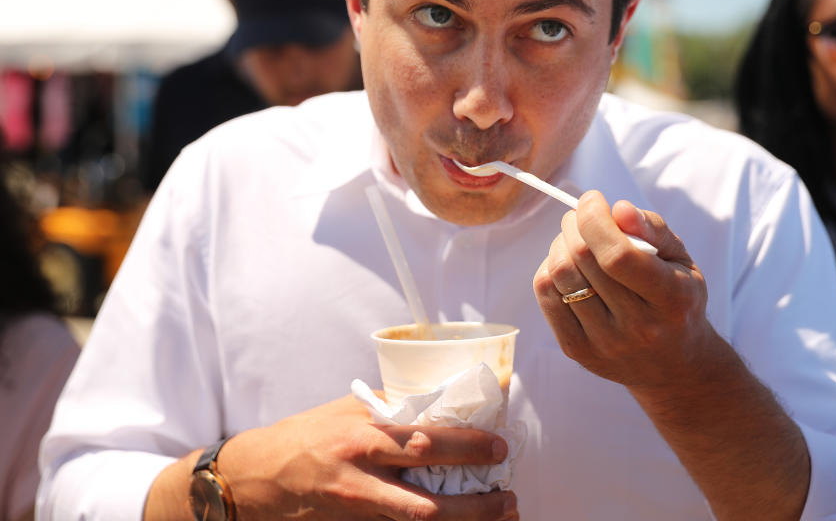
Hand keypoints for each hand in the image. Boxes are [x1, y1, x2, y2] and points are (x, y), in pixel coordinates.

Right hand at [216, 395, 517, 519]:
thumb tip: (436, 398)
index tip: (499, 446)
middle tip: (509, 495)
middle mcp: (362, 481)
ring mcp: (358, 514)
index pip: (422, 443)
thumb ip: (388, 405)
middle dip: (476, 504)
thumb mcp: (345, 409)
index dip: (465, 446)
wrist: (255, 478)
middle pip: (427, 502)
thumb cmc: (304, 436)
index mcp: (362, 439)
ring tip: (502, 516)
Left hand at [533, 190, 710, 389]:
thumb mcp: (681, 261)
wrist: (673, 366)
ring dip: (560, 244)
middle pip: (583, 260)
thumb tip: (618, 209)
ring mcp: (604, 343)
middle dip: (575, 224)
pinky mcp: (577, 350)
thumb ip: (654, 230)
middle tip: (581, 215)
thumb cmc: (677, 300)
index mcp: (671, 299)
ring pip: (560, 276)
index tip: (593, 199)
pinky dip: (549, 269)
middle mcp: (638, 327)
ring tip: (575, 238)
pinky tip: (567, 264)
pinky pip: (546, 296)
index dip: (595, 219)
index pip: (617, 255)